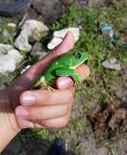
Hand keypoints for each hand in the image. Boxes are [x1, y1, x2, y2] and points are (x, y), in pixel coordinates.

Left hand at [0, 32, 89, 149]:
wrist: (14, 104)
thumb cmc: (27, 82)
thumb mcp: (39, 67)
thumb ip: (56, 54)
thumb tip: (71, 34)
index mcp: (66, 76)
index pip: (84, 72)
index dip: (76, 76)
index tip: (58, 80)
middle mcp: (70, 91)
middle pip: (69, 95)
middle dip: (45, 97)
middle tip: (24, 97)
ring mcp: (67, 106)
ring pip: (61, 109)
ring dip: (38, 109)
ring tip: (21, 108)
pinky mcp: (62, 119)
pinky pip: (58, 120)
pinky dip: (41, 118)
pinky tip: (31, 115)